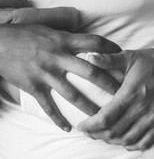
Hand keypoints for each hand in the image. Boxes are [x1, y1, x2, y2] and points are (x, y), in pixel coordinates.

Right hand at [0, 24, 120, 130]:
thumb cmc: (24, 35)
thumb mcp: (49, 30)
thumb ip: (69, 37)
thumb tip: (90, 42)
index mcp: (64, 41)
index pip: (94, 43)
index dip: (111, 49)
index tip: (125, 56)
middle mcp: (58, 57)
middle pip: (90, 72)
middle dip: (109, 84)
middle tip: (123, 95)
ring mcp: (46, 73)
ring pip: (73, 94)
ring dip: (89, 108)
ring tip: (101, 119)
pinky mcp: (33, 86)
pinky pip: (49, 106)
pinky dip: (58, 118)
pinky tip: (68, 128)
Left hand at [77, 48, 153, 149]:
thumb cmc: (152, 61)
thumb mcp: (129, 56)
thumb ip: (108, 59)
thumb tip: (88, 56)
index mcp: (130, 94)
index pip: (105, 118)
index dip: (90, 126)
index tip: (81, 126)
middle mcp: (141, 109)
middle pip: (114, 132)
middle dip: (97, 135)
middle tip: (89, 132)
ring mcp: (153, 118)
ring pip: (128, 140)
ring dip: (113, 141)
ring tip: (104, 136)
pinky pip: (146, 142)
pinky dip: (133, 145)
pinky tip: (125, 140)